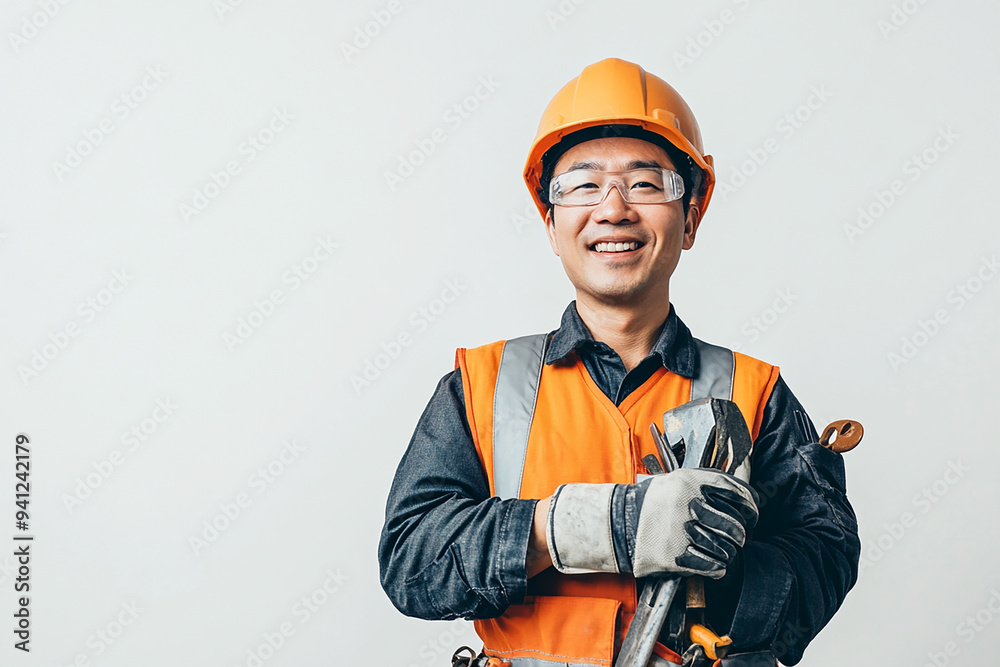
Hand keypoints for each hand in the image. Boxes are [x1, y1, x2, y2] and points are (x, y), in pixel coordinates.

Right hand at [545, 469, 756, 578]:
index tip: (753, 514)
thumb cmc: (651, 502)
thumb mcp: (676, 481)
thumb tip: (740, 496)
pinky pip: (712, 565)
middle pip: (733, 524)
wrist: (619, 522)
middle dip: (740, 534)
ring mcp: (682, 532)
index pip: (735, 493)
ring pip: (725, 548)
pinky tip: (716, 564)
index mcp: (691, 482)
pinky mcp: (676, 556)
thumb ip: (705, 484)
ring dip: (728, 552)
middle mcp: (688, 505)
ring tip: (724, 551)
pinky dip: (719, 567)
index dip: (751, 506)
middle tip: (737, 537)